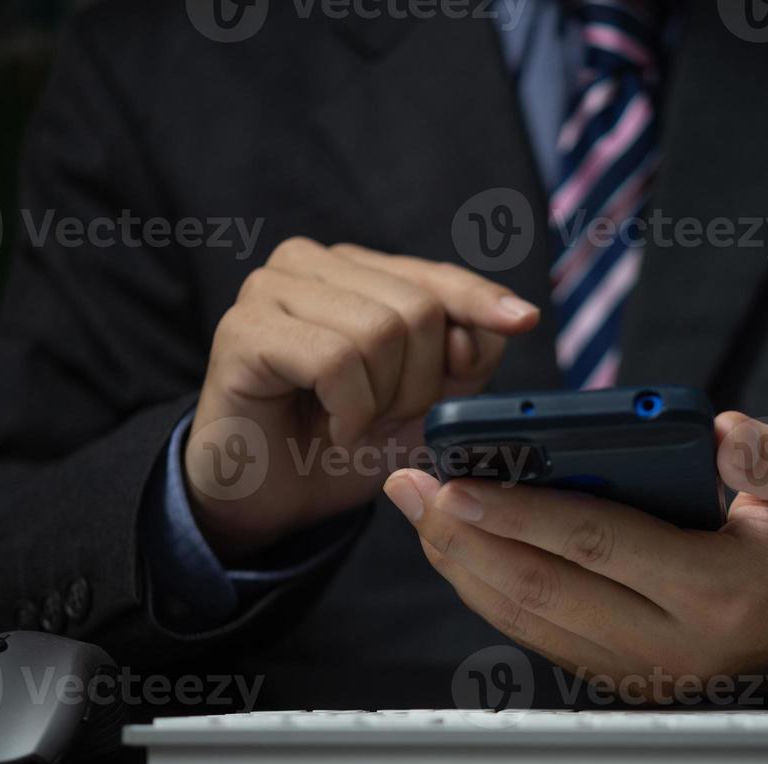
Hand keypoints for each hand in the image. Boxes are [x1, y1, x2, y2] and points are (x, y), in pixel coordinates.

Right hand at [185, 239, 538, 561]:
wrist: (269, 497)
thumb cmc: (342, 441)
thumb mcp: (424, 403)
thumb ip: (463, 360)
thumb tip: (493, 329)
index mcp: (355, 269)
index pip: (434, 275)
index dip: (479, 300)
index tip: (523, 321)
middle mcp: (309, 263)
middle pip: (416, 309)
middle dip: (419, 384)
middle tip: (385, 419)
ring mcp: (269, 288)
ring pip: (379, 332)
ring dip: (381, 401)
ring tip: (355, 424)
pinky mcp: (243, 328)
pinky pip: (335, 362)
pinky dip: (350, 410)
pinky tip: (332, 430)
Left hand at [382, 413, 767, 696]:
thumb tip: (727, 432)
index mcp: (716, 590)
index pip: (598, 545)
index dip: (521, 513)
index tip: (460, 482)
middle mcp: (668, 643)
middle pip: (541, 589)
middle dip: (464, 538)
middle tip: (413, 487)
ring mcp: (638, 669)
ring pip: (527, 619)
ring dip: (463, 565)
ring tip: (420, 508)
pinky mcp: (619, 674)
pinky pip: (538, 633)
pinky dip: (489, 589)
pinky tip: (460, 547)